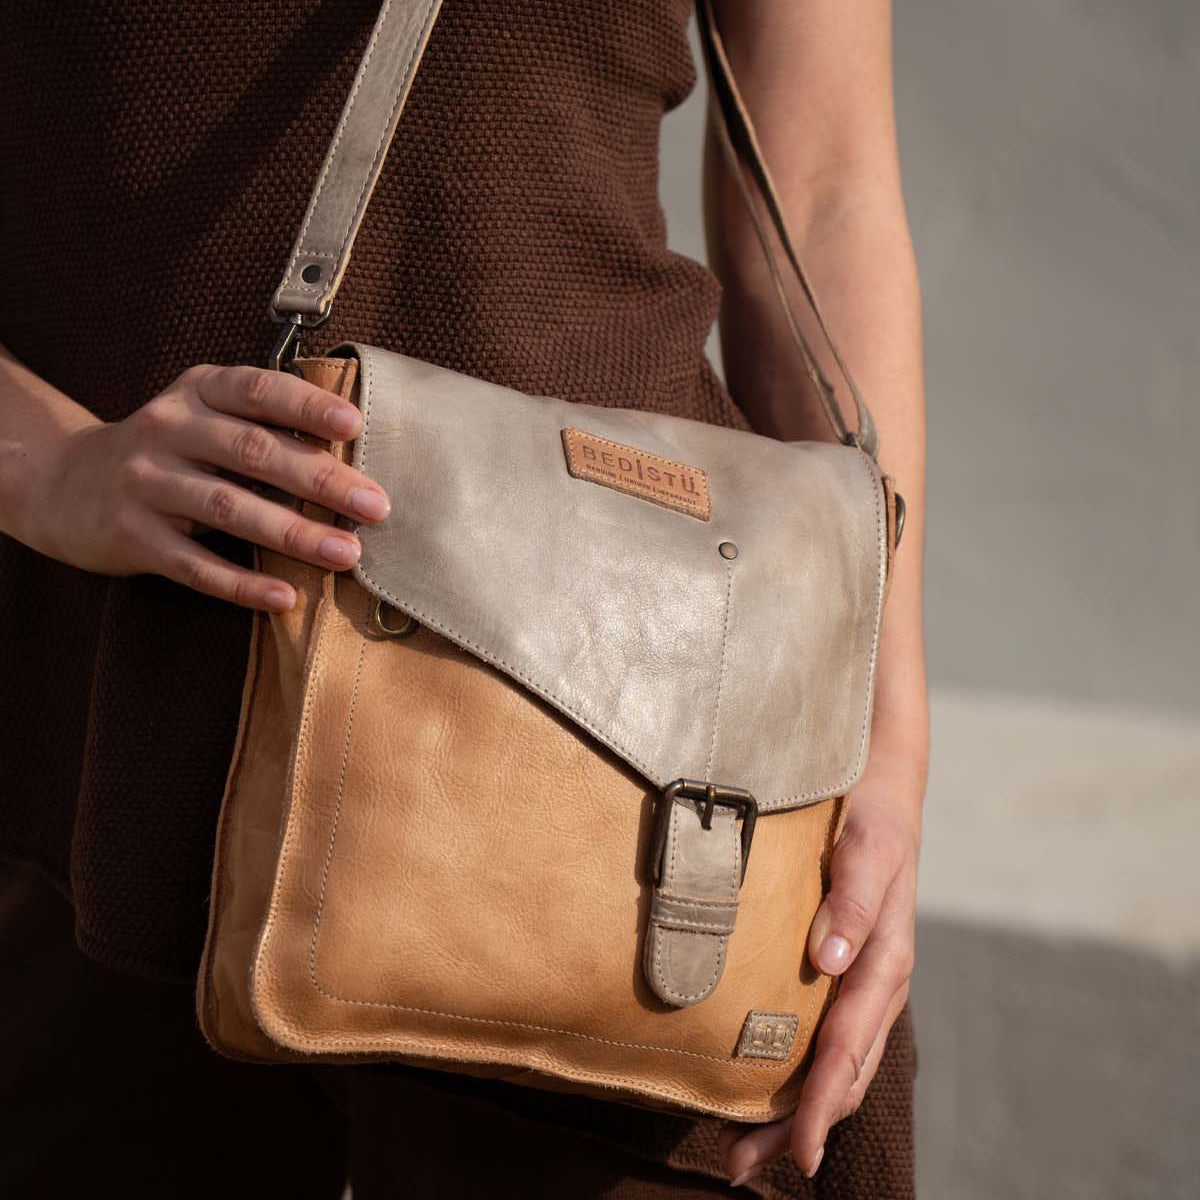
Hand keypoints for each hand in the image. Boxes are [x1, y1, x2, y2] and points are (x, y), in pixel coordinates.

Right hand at [27, 364, 388, 610]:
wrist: (61, 483)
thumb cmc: (167, 451)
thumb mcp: (202, 415)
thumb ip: (262, 424)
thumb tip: (354, 459)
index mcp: (197, 391)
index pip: (257, 389)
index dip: (306, 406)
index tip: (355, 426)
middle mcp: (167, 429)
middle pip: (253, 452)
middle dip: (321, 481)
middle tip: (375, 508)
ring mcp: (145, 482)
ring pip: (228, 509)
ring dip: (293, 534)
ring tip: (346, 554)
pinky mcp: (131, 536)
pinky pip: (194, 564)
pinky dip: (241, 584)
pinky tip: (283, 598)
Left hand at [720, 744, 922, 1185]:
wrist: (882, 791)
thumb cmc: (873, 820)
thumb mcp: (867, 850)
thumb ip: (853, 902)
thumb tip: (827, 960)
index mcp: (886, 964)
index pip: (849, 1048)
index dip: (823, 1103)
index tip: (798, 1152)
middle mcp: (874, 985)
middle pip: (839, 1073)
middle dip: (796, 1126)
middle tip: (740, 1166)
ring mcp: (858, 982)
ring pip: (831, 1064)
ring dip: (790, 1110)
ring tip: (739, 1149)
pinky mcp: (840, 970)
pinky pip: (822, 1034)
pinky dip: (793, 1071)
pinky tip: (755, 1084)